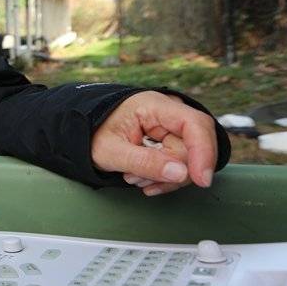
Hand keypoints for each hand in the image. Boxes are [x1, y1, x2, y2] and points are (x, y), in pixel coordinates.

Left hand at [91, 91, 217, 196]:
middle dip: (168, 171)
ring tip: (133, 176)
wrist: (82, 132)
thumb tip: (181, 173)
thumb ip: (144, 162)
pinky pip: (180, 165)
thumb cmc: (93, 134)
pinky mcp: (170, 142)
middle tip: (135, 178)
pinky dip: (164, 177)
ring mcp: (171, 128)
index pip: (194, 124)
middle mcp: (168, 113)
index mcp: (153, 105)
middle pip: (192, 147)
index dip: (204, 152)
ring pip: (187, 160)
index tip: (200, 180)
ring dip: (162, 176)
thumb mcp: (110, 151)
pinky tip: (143, 179)